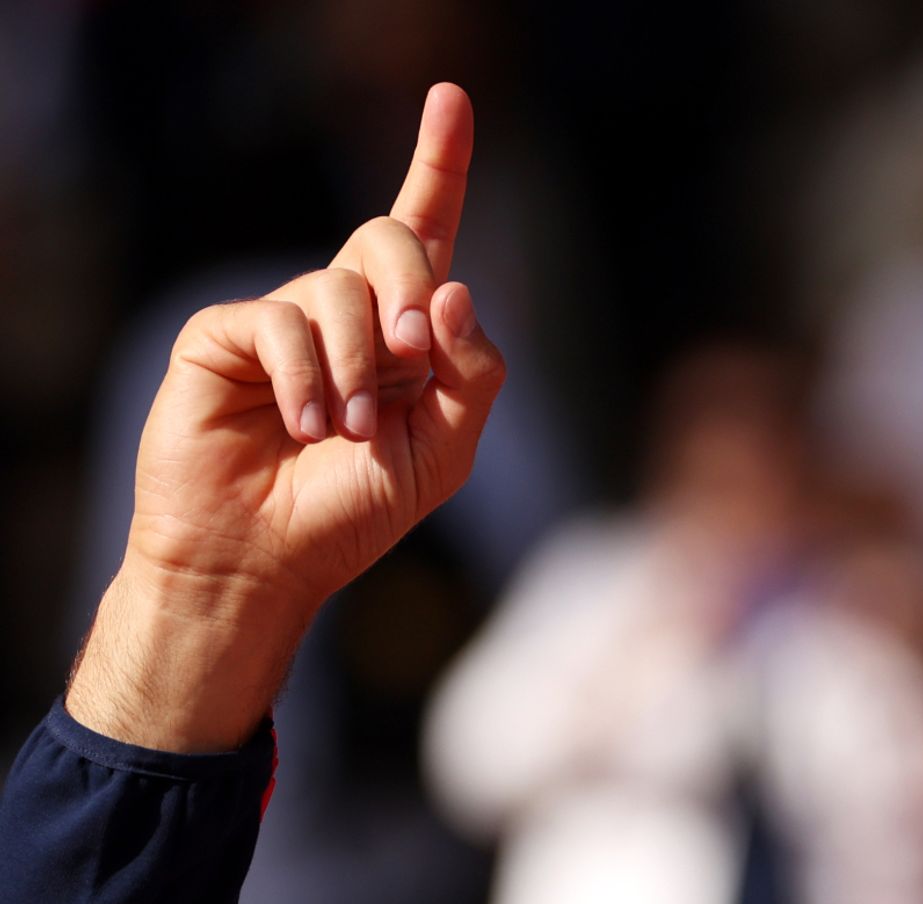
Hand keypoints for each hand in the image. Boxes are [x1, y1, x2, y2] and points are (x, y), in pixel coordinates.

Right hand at [67, 83, 505, 751]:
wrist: (267, 561)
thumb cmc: (355, 509)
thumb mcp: (447, 450)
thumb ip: (472, 373)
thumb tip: (458, 289)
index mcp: (405, 330)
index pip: (427, 229)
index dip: (439, 161)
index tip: (450, 96)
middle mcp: (344, 309)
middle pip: (392, 239)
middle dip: (415, 292)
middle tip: (412, 360)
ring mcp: (283, 318)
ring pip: (341, 289)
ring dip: (362, 368)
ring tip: (349, 431)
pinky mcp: (225, 335)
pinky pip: (278, 323)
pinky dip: (305, 379)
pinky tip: (303, 424)